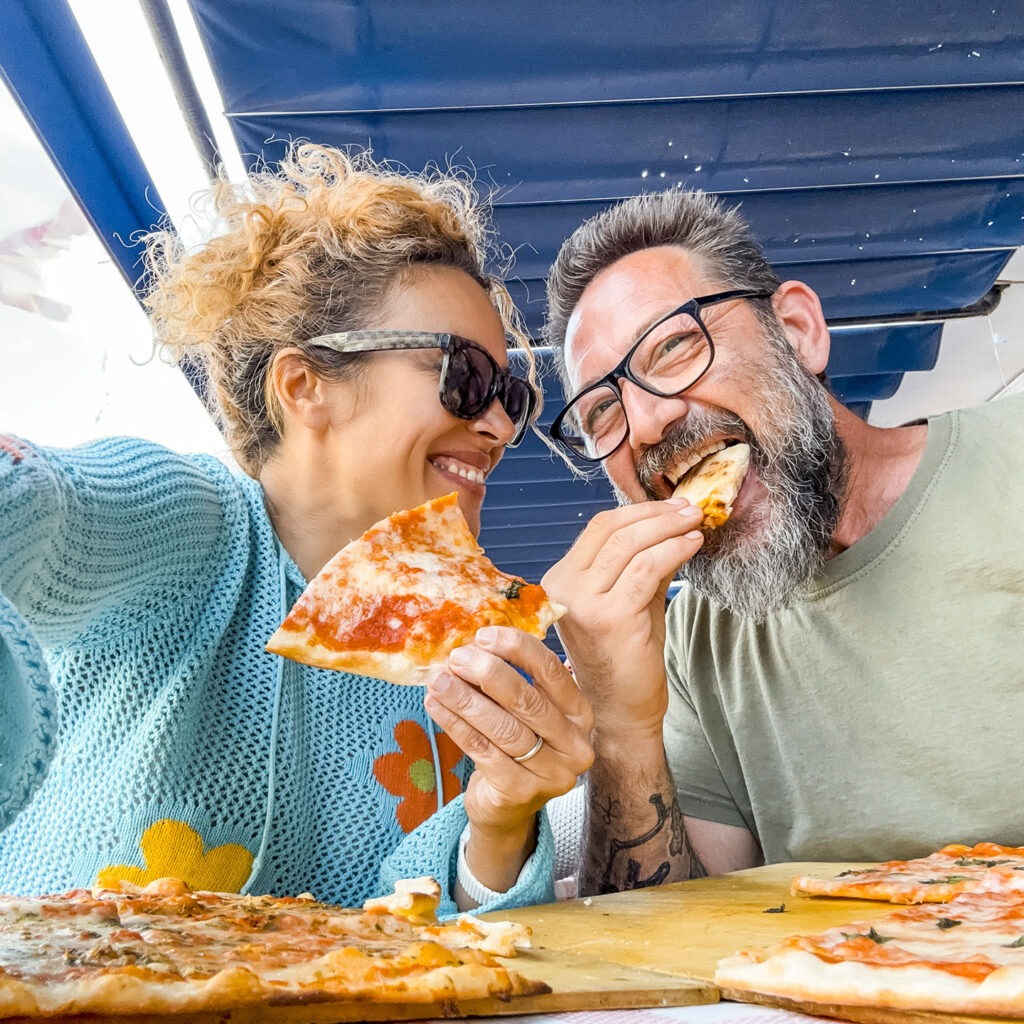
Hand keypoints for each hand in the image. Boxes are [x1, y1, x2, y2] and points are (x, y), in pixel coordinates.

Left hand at [424, 626, 593, 892]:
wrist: (507, 807)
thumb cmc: (517, 747)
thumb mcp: (525, 713)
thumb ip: (511, 680)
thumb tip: (473, 644)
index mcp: (581, 715)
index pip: (552, 673)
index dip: (517, 650)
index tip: (483, 636)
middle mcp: (575, 745)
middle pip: (527, 701)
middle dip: (488, 674)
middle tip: (457, 657)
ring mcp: (551, 773)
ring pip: (503, 728)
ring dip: (466, 699)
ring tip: (438, 680)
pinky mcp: (520, 792)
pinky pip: (483, 751)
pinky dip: (455, 724)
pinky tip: (435, 705)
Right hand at [541, 499, 703, 743]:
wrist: (621, 710)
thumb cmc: (625, 657)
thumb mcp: (630, 599)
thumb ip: (642, 562)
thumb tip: (673, 521)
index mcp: (560, 581)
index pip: (598, 528)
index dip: (639, 511)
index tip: (672, 505)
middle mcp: (563, 589)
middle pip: (612, 530)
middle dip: (657, 514)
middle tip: (691, 508)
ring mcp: (583, 604)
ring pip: (630, 545)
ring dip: (669, 528)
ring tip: (696, 523)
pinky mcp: (610, 618)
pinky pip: (646, 570)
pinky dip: (673, 551)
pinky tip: (692, 546)